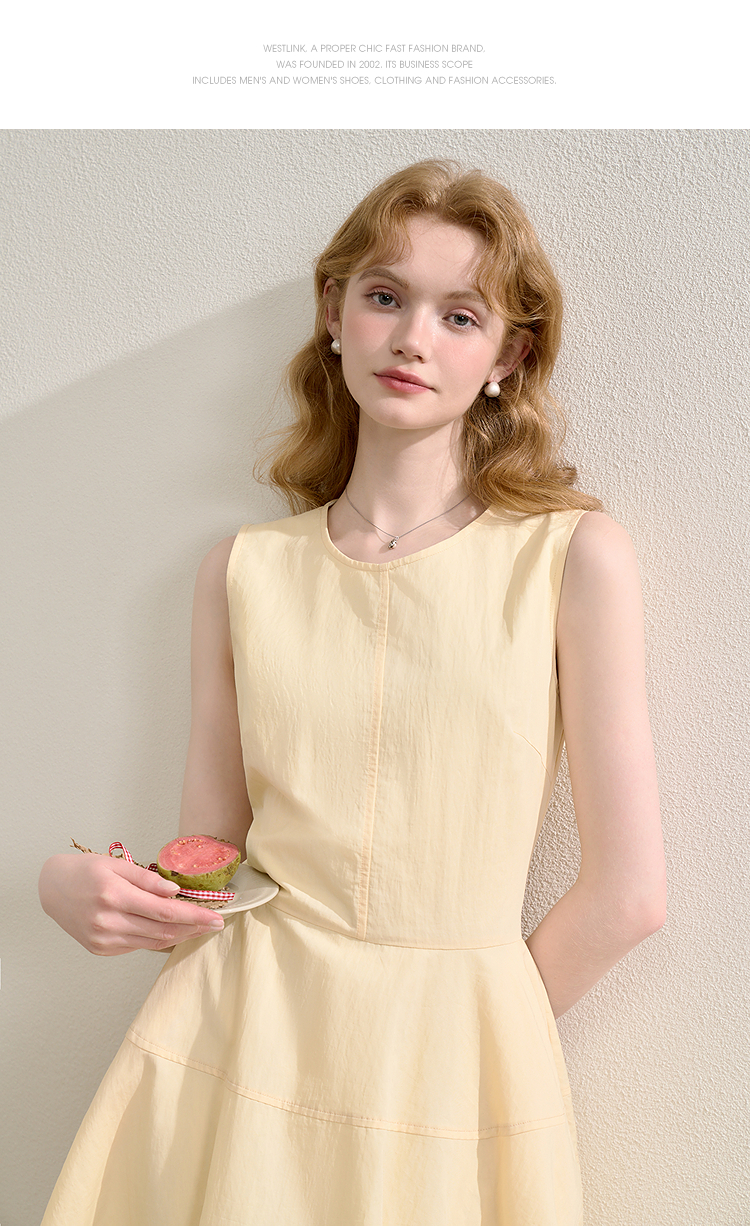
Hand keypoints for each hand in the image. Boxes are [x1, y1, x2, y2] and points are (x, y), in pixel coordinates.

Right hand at [38, 853, 224, 954]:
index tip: (216, 916)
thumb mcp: (116, 864)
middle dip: (194, 928)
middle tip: (216, 923)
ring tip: (199, 927)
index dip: (194, 916)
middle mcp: (109, 921)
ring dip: (180, 936)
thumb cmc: (84, 872)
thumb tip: (174, 891)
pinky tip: (171, 930)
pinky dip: (157, 938)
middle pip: (163, 930)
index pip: (165, 911)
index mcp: (114, 895)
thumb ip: (146, 878)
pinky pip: (137, 945)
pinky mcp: (101, 949)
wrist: (52, 889)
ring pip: (152, 942)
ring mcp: (104, 939)